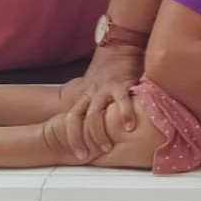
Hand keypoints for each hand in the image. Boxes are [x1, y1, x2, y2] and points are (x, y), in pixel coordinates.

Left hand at [63, 44, 143, 159]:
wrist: (120, 44)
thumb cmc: (110, 68)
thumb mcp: (97, 86)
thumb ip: (97, 103)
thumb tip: (99, 125)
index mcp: (85, 95)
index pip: (71, 118)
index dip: (71, 137)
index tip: (77, 153)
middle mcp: (92, 94)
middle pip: (76, 118)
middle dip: (78, 139)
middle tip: (85, 155)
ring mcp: (105, 89)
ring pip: (95, 114)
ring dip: (98, 132)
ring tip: (106, 147)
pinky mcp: (121, 84)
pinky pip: (122, 101)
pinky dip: (125, 114)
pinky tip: (130, 127)